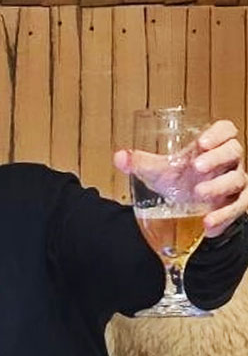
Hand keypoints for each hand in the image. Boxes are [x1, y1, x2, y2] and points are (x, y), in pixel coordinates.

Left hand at [114, 119, 247, 236]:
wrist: (187, 206)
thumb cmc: (179, 180)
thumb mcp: (159, 170)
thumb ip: (140, 163)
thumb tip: (120, 157)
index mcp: (211, 148)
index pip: (226, 130)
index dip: (219, 133)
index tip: (202, 142)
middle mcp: (227, 163)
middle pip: (233, 152)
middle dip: (217, 158)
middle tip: (198, 167)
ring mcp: (234, 183)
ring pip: (237, 180)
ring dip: (219, 187)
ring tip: (199, 193)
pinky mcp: (235, 204)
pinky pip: (237, 208)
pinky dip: (223, 217)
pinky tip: (208, 225)